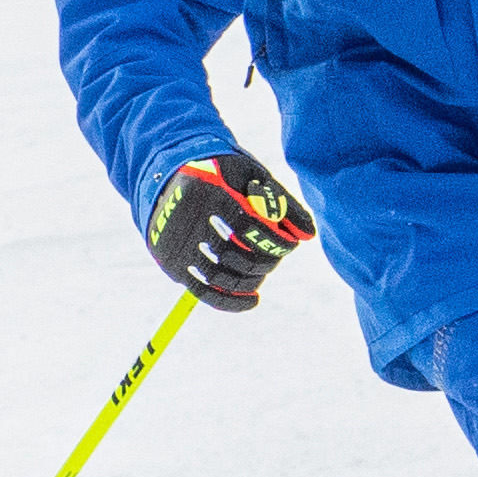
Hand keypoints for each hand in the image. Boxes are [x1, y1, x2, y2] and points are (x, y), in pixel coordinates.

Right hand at [144, 154, 318, 310]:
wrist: (171, 174)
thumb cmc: (222, 175)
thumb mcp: (251, 177)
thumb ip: (281, 202)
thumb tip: (308, 234)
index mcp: (207, 190)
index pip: (248, 226)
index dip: (275, 241)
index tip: (290, 245)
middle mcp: (185, 218)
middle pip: (234, 255)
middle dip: (264, 262)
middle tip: (274, 259)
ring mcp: (174, 243)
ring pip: (219, 277)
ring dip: (250, 283)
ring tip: (262, 276)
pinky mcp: (169, 261)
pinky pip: (201, 291)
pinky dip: (228, 302)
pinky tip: (251, 301)